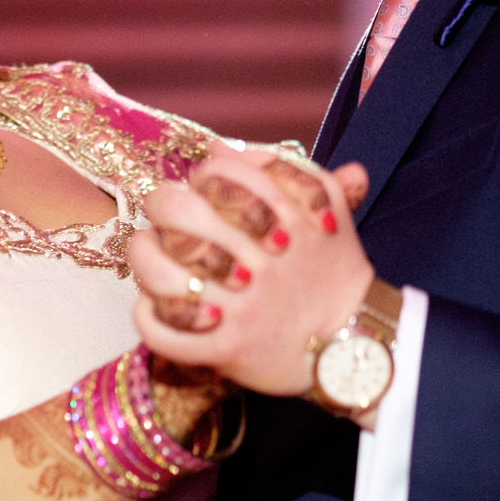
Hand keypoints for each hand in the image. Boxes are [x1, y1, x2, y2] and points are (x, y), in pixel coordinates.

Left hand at [128, 145, 376, 399]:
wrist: (353, 341)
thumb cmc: (328, 269)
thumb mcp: (325, 206)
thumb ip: (280, 171)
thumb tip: (220, 149)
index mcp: (283, 221)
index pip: (217, 173)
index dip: (201, 178)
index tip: (204, 193)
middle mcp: (258, 264)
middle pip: (178, 214)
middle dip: (163, 209)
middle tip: (170, 220)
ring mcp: (238, 311)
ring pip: (159, 274)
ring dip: (146, 257)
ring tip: (154, 254)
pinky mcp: (224, 350)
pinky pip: (164, 332)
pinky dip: (148, 314)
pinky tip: (152, 302)